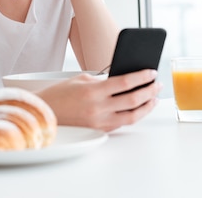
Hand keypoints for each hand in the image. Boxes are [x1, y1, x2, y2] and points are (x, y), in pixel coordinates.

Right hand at [37, 69, 161, 131]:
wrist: (44, 113)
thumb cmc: (59, 95)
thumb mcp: (80, 80)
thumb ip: (102, 81)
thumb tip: (122, 81)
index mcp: (93, 91)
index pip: (125, 83)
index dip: (142, 77)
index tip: (151, 72)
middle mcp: (98, 108)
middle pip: (133, 100)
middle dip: (149, 91)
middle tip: (157, 84)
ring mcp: (99, 121)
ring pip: (132, 116)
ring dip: (146, 106)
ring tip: (153, 98)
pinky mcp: (99, 129)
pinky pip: (122, 123)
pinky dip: (133, 115)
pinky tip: (139, 108)